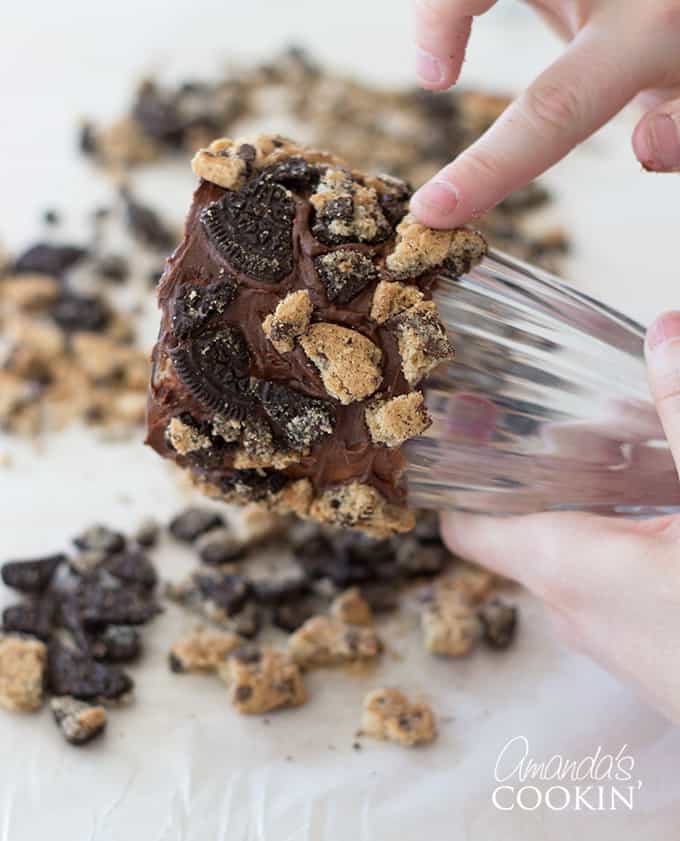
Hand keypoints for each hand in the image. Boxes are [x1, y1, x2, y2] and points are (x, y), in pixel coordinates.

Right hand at [411, 0, 679, 227]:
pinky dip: (457, 0)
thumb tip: (646, 145)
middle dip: (441, 12)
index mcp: (652, 27)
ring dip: (442, 4)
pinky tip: (471, 15)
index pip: (553, 108)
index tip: (435, 209)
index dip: (489, 166)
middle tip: (436, 74)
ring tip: (443, 57)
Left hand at [440, 311, 679, 721]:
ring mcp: (614, 639)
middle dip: (553, 464)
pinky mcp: (653, 651)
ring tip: (636, 446)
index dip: (455, 472)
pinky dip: (632, 536)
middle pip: (528, 524)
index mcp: (566, 568)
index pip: (468, 524)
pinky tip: (672, 508)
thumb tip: (663, 334)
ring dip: (599, 498)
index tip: (461, 421)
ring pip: (579, 553)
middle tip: (589, 415)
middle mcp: (574, 609)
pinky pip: (617, 583)